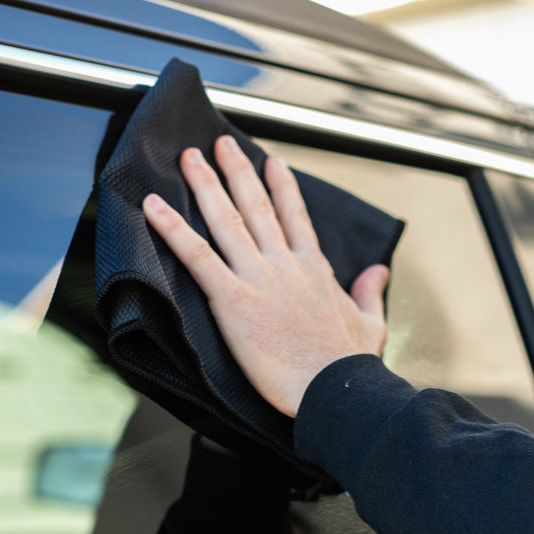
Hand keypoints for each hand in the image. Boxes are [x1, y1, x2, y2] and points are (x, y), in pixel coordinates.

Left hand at [142, 135, 388, 416]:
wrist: (334, 389)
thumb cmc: (349, 365)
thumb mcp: (371, 323)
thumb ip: (370, 292)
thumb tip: (379, 271)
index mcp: (314, 269)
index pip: (294, 216)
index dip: (280, 186)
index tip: (270, 161)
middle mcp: (284, 265)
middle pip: (255, 206)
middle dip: (236, 171)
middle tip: (219, 144)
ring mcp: (258, 278)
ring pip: (226, 220)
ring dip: (204, 185)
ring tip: (188, 158)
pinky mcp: (233, 300)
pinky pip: (197, 257)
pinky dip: (173, 230)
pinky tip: (154, 207)